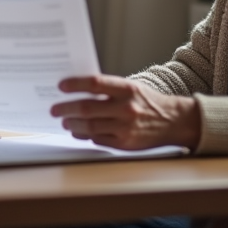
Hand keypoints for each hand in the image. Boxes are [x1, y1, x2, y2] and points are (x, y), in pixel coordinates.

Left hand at [51, 75, 200, 150]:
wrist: (173, 122)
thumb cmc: (148, 102)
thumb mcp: (132, 88)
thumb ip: (109, 89)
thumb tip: (79, 90)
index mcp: (128, 89)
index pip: (96, 83)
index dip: (76, 84)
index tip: (61, 86)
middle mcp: (126, 108)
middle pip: (87, 108)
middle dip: (66, 108)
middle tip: (54, 109)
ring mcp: (125, 128)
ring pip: (89, 126)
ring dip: (72, 123)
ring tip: (64, 121)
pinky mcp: (124, 144)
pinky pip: (97, 139)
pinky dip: (84, 135)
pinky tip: (78, 131)